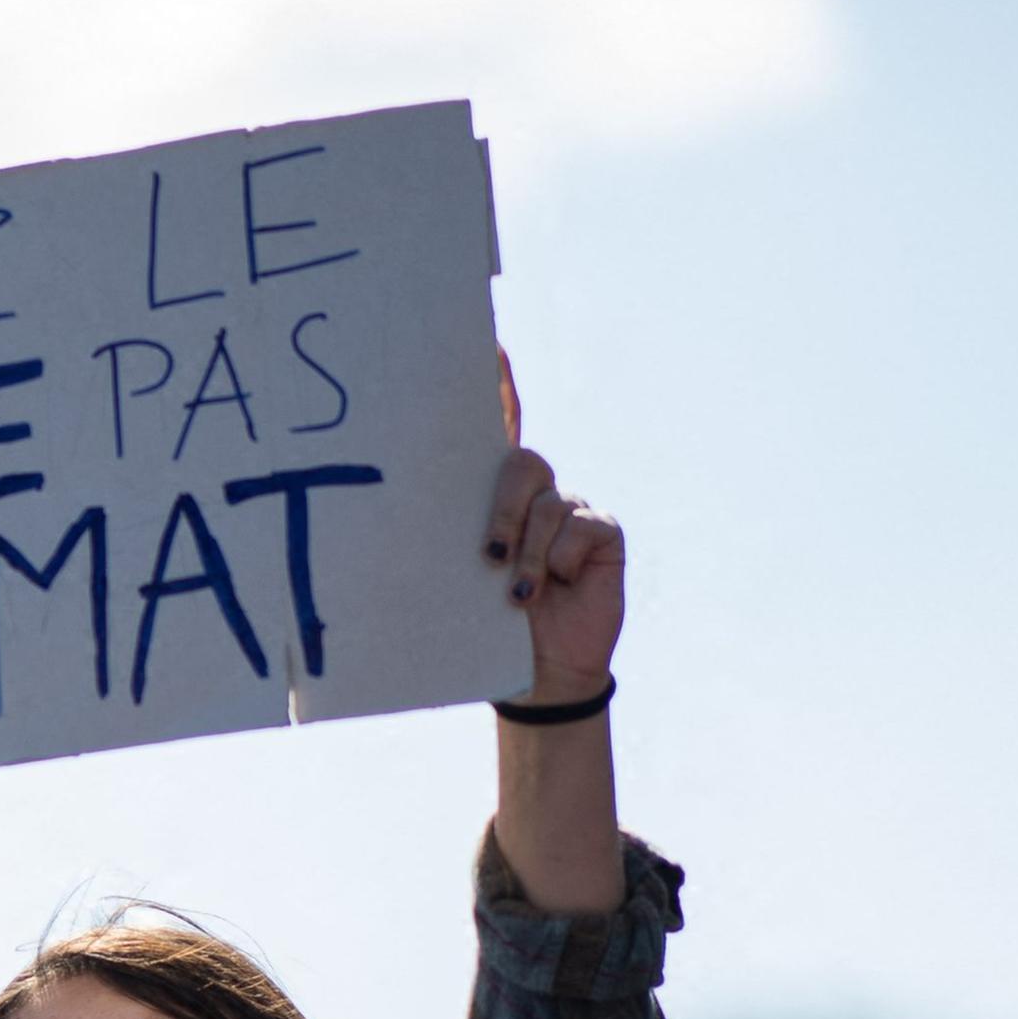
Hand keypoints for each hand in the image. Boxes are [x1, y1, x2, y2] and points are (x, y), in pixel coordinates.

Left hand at [481, 359, 623, 702]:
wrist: (540, 673)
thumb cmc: (490, 627)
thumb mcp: (462, 580)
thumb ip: (453, 540)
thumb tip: (414, 509)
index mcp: (497, 499)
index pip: (499, 431)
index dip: (500, 388)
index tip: (490, 345)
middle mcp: (537, 495)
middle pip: (521, 464)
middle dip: (502, 508)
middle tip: (487, 556)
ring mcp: (574, 510)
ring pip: (548, 505)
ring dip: (529, 555)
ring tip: (518, 597)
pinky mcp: (603, 531)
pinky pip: (579, 527)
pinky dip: (560, 561)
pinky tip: (558, 588)